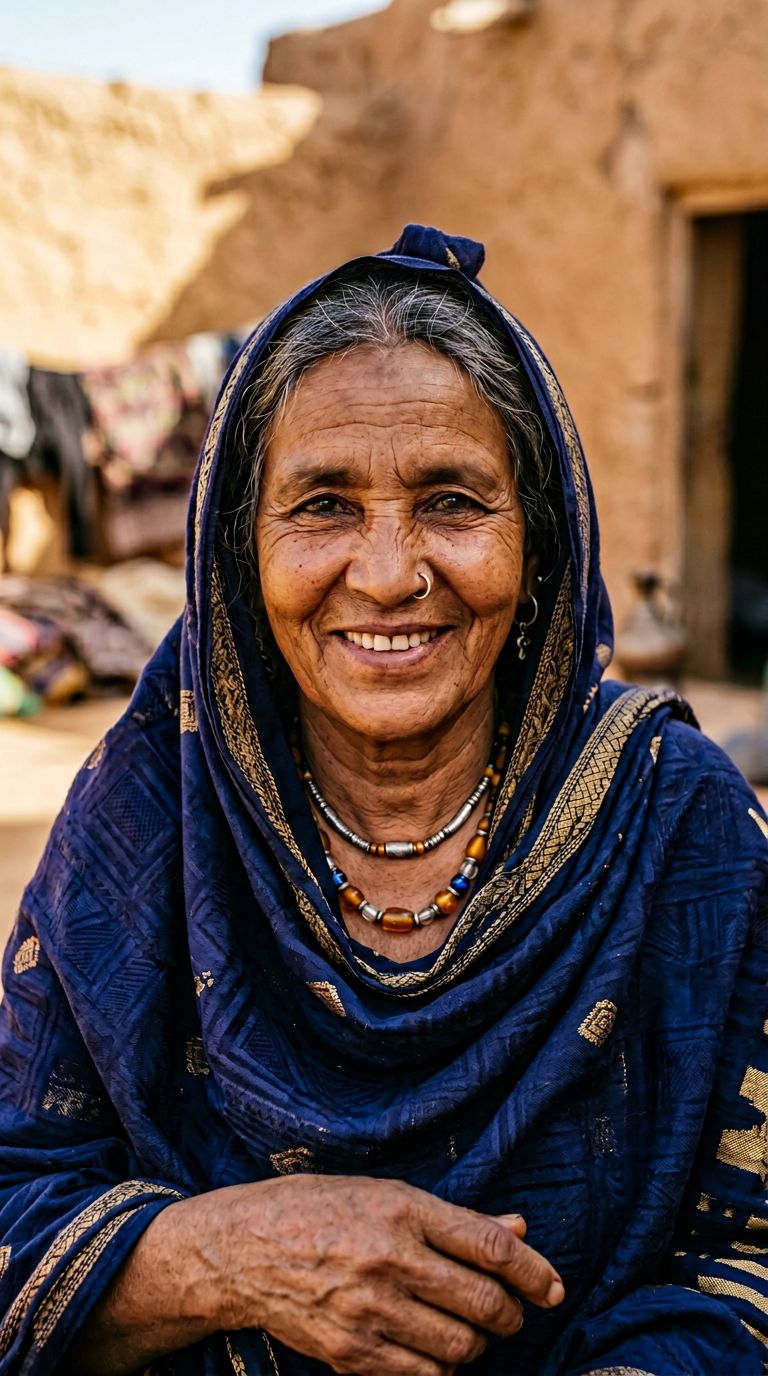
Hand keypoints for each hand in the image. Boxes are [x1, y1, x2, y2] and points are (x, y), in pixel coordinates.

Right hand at [197, 1175, 563, 1375]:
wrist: (243, 1250)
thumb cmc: (320, 1209)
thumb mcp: (387, 1195)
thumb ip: (457, 1219)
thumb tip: (519, 1227)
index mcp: (401, 1210)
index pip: (490, 1246)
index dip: (533, 1271)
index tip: (552, 1287)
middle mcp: (389, 1259)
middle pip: (483, 1302)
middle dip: (510, 1314)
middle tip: (508, 1312)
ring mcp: (369, 1311)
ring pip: (460, 1347)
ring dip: (477, 1343)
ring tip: (466, 1329)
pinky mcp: (351, 1354)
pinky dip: (442, 1368)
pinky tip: (433, 1349)